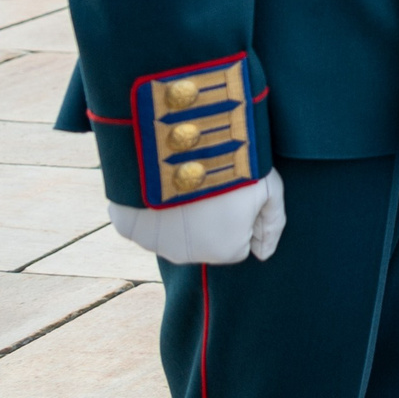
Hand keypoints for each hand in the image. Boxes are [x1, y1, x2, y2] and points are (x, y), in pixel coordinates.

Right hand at [110, 168, 286, 265]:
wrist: (181, 141)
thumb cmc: (234, 164)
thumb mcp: (270, 189)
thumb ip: (272, 224)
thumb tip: (264, 254)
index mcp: (225, 251)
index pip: (239, 240)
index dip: (239, 213)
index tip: (234, 191)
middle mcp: (187, 256)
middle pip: (204, 238)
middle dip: (207, 217)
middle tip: (209, 183)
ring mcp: (153, 243)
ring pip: (171, 231)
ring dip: (177, 212)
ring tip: (183, 180)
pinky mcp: (126, 226)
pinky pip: (141, 220)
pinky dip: (148, 205)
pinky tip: (157, 183)